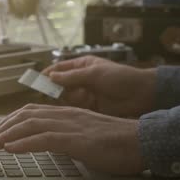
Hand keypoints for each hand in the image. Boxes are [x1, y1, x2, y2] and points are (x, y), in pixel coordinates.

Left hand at [0, 104, 145, 175]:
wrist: (142, 140)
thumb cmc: (120, 141)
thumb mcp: (90, 134)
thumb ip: (73, 134)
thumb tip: (60, 142)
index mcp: (70, 113)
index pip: (34, 111)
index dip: (13, 119)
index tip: (0, 129)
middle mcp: (66, 115)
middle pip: (26, 115)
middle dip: (4, 126)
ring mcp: (70, 126)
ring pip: (30, 125)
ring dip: (7, 135)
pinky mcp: (75, 139)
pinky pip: (43, 139)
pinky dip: (23, 143)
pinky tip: (10, 148)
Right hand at [42, 56, 156, 117]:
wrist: (142, 95)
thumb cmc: (120, 78)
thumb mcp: (94, 73)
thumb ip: (72, 76)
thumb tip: (51, 76)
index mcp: (81, 66)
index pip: (59, 69)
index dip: (47, 75)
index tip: (36, 81)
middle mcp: (80, 79)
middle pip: (59, 85)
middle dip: (52, 90)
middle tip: (44, 95)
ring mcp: (84, 94)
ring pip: (65, 98)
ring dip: (63, 100)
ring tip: (61, 101)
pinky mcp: (89, 108)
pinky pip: (74, 108)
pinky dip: (70, 110)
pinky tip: (67, 112)